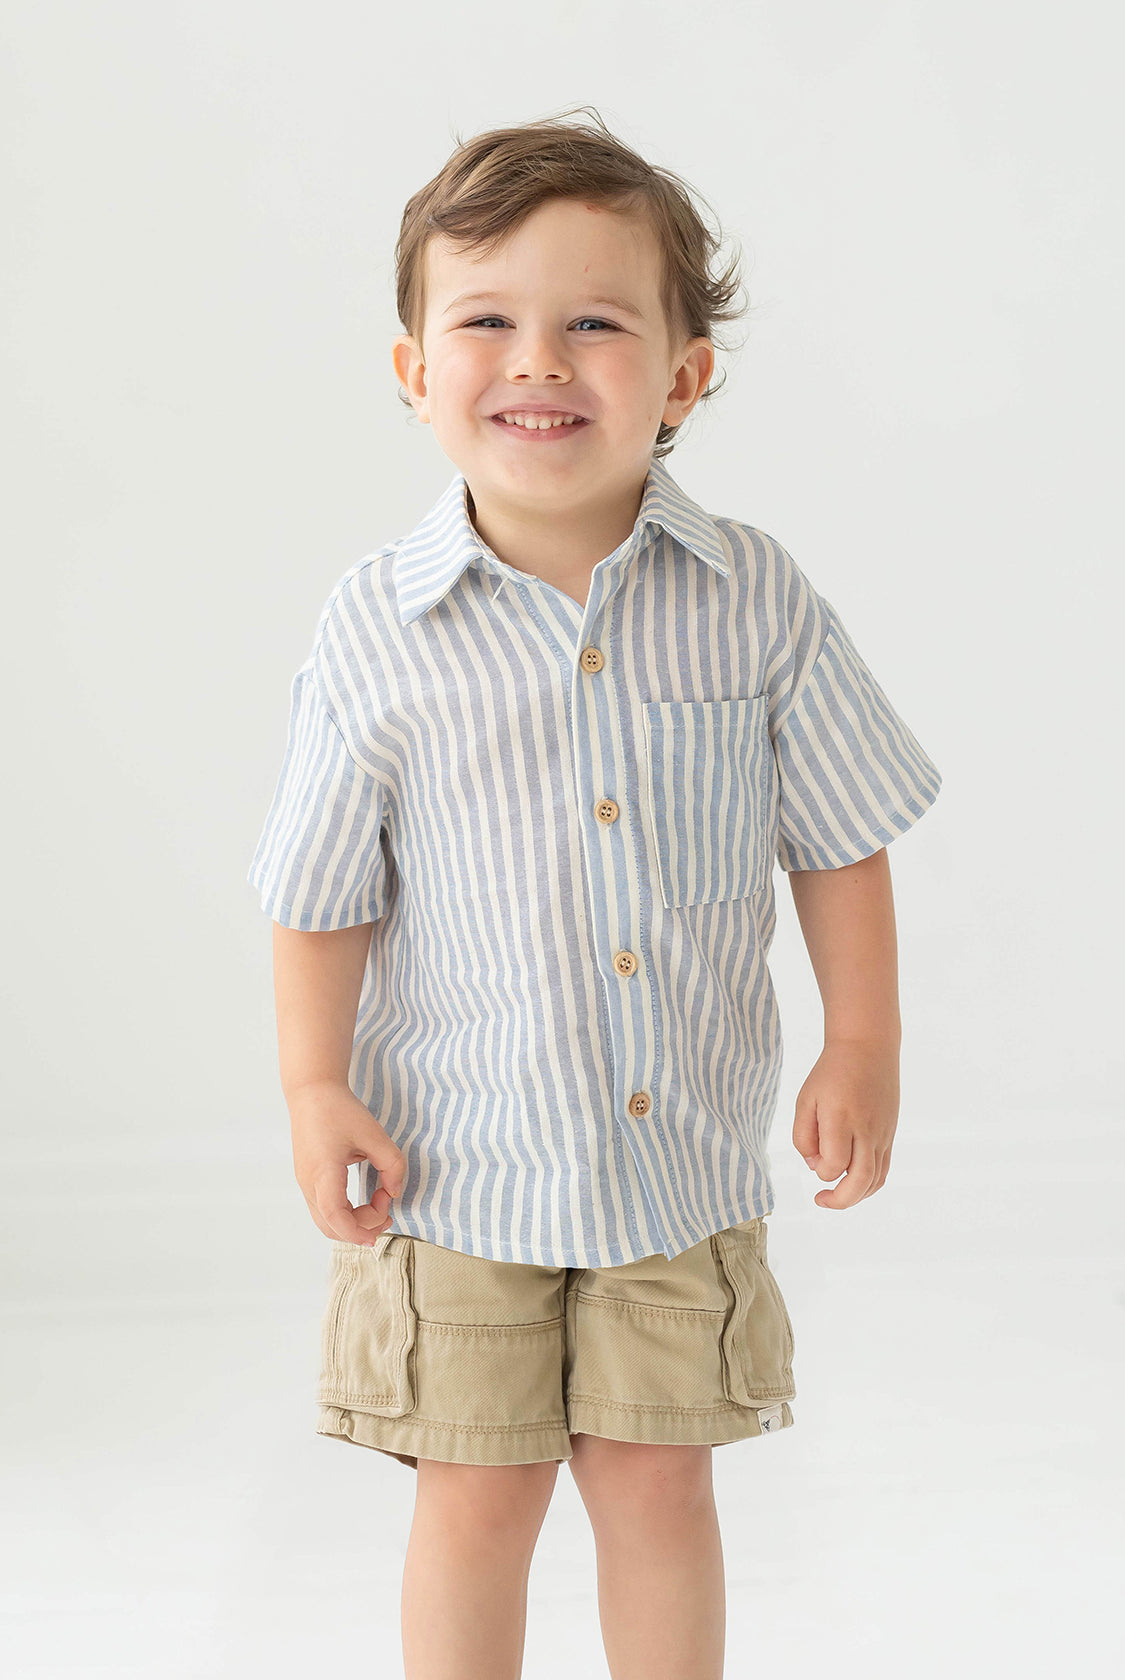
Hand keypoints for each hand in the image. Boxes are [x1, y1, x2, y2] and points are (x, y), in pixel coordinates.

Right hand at [288, 1081, 405, 1245]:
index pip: (335, 1216)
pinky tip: (363, 1201)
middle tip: (388, 1213)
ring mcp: (305, 1183)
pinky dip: (344, 1214)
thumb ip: (391, 1164)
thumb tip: (395, 1191)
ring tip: (379, 1205)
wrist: (311, 1092)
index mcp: (323, 1171)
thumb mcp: (374, 1133)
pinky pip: (323, 1209)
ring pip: (325, 1221)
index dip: (358, 1231)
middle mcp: (309, 1183)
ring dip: (353, 1222)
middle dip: (361, 1229)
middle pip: (330, 1227)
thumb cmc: (340, 1110)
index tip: (382, 1228)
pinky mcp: (307, 1180)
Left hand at [792, 1039, 899, 1208]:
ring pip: (875, 1180)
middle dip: (840, 1200)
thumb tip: (814, 1166)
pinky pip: (883, 1169)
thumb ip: (803, 1136)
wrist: (868, 1048)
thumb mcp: (806, 1099)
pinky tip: (852, 1184)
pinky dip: (869, 1185)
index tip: (812, 1158)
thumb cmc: (831, 1073)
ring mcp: (882, 1133)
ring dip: (855, 1196)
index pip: (834, 1164)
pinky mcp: (889, 1134)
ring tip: (836, 1196)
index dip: (820, 1170)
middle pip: (860, 1180)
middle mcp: (866, 1129)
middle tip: (820, 1200)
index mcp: (842, 1118)